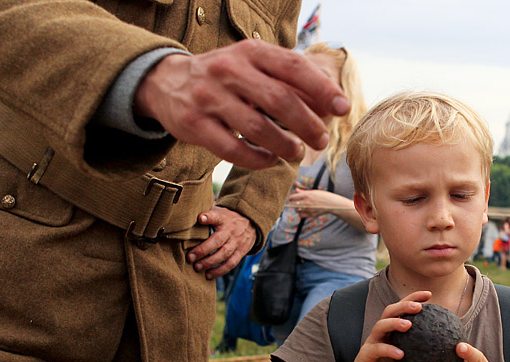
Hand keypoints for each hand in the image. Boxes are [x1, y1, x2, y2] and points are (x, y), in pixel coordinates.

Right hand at [134, 40, 349, 169]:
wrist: (166, 82)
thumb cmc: (226, 78)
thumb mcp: (254, 66)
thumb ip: (290, 81)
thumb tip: (331, 106)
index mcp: (250, 53)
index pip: (294, 67)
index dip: (322, 89)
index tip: (342, 108)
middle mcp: (229, 71)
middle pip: (280, 101)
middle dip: (308, 125)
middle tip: (322, 141)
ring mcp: (209, 98)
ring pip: (258, 129)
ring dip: (285, 146)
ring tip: (296, 153)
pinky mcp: (194, 125)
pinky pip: (233, 150)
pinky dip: (258, 159)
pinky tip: (270, 160)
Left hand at [186, 206, 254, 278]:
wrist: (251, 223)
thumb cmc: (227, 219)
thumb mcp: (219, 212)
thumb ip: (206, 213)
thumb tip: (188, 214)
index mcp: (223, 219)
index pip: (216, 216)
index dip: (208, 217)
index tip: (200, 218)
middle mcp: (230, 231)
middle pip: (217, 240)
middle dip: (203, 250)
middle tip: (190, 258)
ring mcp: (237, 243)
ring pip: (224, 254)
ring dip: (210, 263)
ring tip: (197, 268)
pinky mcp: (241, 252)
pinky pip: (231, 264)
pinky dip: (219, 271)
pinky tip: (208, 275)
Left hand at [288, 189, 352, 217]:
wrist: (332, 204)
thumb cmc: (323, 196)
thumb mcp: (313, 192)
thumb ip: (303, 192)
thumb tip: (296, 190)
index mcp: (306, 195)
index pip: (292, 197)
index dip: (290, 198)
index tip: (291, 198)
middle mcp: (306, 202)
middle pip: (293, 204)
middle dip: (292, 203)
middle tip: (294, 202)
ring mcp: (308, 209)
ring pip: (296, 210)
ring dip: (296, 209)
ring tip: (300, 206)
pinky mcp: (311, 214)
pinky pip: (301, 216)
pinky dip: (301, 214)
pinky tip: (304, 211)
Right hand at [344, 292, 431, 361]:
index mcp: (391, 330)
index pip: (402, 309)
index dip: (413, 298)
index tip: (429, 295)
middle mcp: (381, 332)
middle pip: (390, 311)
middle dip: (404, 305)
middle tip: (419, 306)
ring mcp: (372, 341)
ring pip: (380, 325)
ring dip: (394, 323)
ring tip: (408, 324)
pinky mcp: (365, 354)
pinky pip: (377, 349)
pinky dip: (389, 350)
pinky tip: (401, 354)